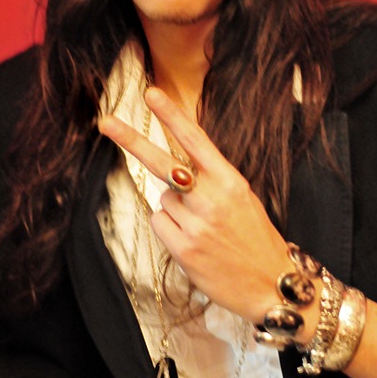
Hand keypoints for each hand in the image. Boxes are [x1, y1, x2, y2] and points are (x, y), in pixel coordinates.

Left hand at [99, 87, 290, 323]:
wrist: (271, 283)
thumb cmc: (255, 237)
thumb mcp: (242, 198)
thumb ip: (211, 180)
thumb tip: (172, 171)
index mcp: (230, 181)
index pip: (196, 140)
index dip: (172, 116)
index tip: (151, 94)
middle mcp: (212, 199)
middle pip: (164, 164)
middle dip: (132, 141)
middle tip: (106, 122)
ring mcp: (196, 225)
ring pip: (163, 199)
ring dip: (175, 208)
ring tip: (202, 227)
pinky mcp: (184, 249)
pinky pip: (160, 223)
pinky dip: (169, 228)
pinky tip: (192, 241)